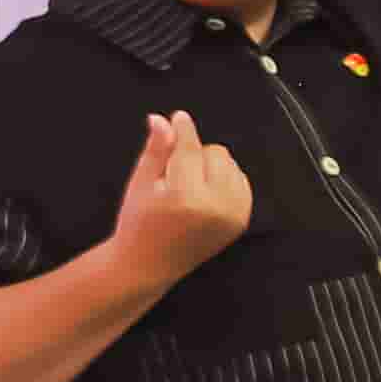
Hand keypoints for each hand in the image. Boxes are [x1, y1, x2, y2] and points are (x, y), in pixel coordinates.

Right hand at [109, 109, 253, 279]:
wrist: (148, 264)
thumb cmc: (138, 223)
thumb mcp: (140, 183)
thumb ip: (156, 150)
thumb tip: (161, 120)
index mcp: (185, 196)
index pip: (189, 149)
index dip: (183, 129)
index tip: (179, 117)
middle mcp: (214, 206)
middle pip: (216, 153)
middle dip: (195, 155)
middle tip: (174, 173)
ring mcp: (232, 215)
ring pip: (231, 165)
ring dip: (211, 167)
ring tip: (188, 185)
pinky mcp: (241, 221)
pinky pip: (242, 183)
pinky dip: (225, 180)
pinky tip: (204, 192)